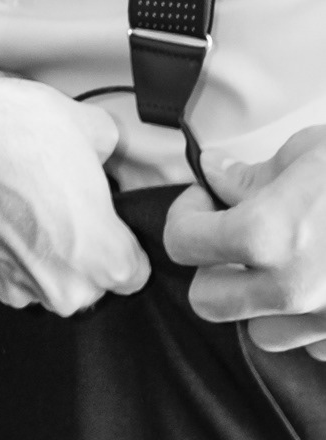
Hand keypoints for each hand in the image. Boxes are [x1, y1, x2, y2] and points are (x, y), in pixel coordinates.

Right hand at [0, 69, 147, 314]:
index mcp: (100, 260)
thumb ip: (110, 149)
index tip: (106, 216)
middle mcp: (59, 288)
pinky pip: (2, 265)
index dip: (120, 237)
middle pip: (86, 276)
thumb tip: (105, 150)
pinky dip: (0, 241)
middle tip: (58, 194)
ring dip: (35, 244)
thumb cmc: (11, 132)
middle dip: (76, 242)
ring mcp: (12, 286)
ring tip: (19, 193)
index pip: (133, 271)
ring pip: (41, 273)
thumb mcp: (85, 124)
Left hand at [165, 129, 325, 356]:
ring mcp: (322, 321)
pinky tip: (322, 278)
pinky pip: (309, 342)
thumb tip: (216, 176)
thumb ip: (251, 173)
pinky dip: (307, 317)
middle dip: (212, 264)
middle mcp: (288, 289)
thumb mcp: (303, 154)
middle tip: (231, 230)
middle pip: (209, 299)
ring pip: (258, 329)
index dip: (189, 214)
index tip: (205, 199)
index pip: (184, 243)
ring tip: (283, 257)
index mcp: (266, 236)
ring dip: (259, 297)